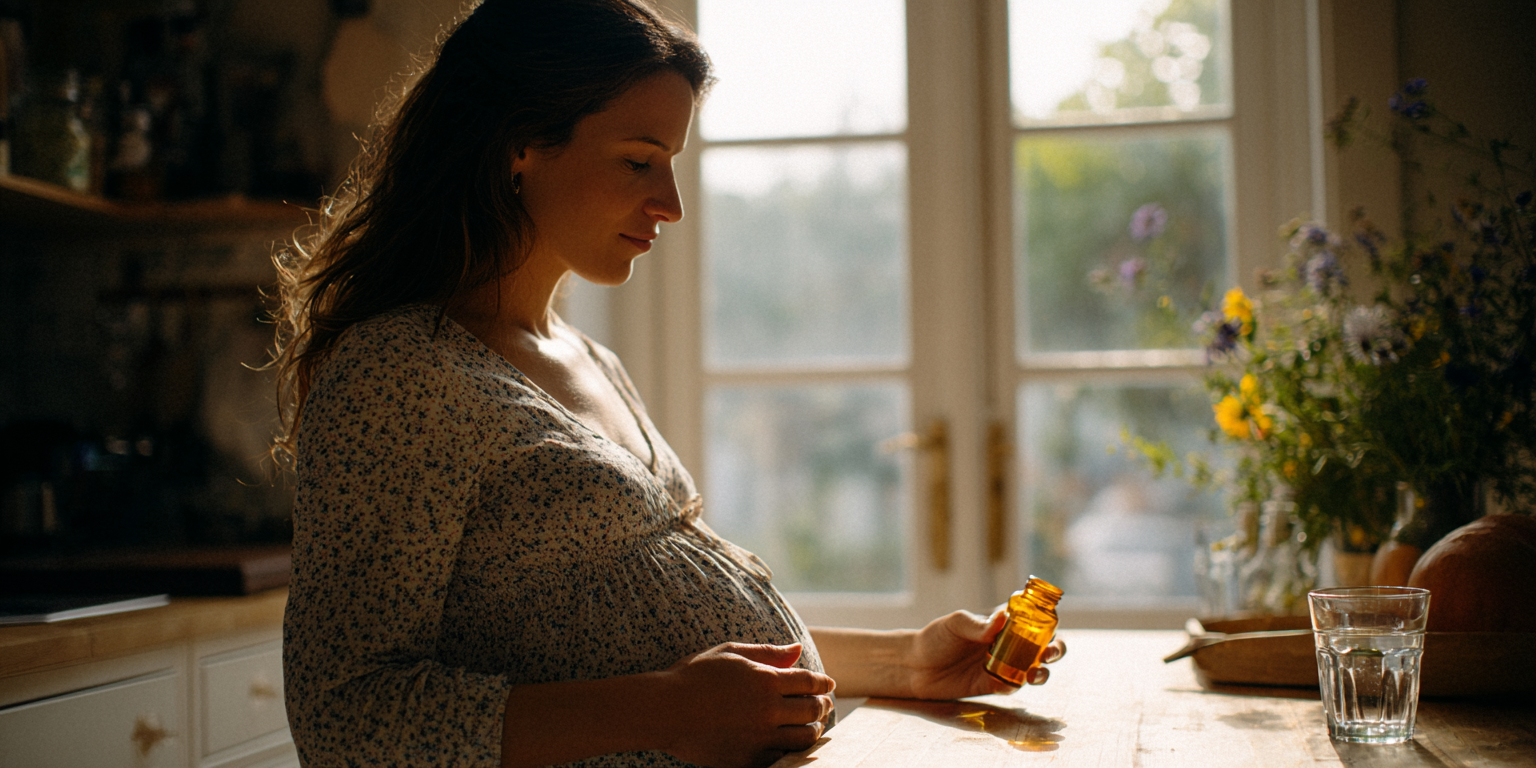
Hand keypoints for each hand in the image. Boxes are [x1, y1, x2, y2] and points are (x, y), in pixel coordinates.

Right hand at [654, 642, 834, 767]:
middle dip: (822, 705)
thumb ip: (768, 653)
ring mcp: (760, 738)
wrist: (663, 711)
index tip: (828, 684)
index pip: (810, 682)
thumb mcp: (730, 653)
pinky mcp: (749, 760)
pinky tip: (791, 743)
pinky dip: (793, 750)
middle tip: (824, 704)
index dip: (823, 682)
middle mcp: (768, 711)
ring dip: (814, 729)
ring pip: (804, 738)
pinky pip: (783, 757)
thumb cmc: (694, 676)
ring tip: (812, 725)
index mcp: (766, 681)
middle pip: (812, 710)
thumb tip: (798, 650)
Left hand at [904, 609, 1066, 699]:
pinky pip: (1012, 687)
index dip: (1047, 622)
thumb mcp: (955, 624)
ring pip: (1033, 668)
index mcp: (1001, 623)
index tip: (1051, 625)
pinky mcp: (993, 685)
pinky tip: (1014, 683)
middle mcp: (1007, 644)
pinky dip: (1017, 685)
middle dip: (1055, 649)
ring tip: (1037, 673)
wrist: (915, 666)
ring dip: (1042, 671)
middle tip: (1049, 653)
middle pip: (1042, 646)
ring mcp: (1002, 665)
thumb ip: (978, 625)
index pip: (1033, 619)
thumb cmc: (935, 637)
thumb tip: (1002, 619)